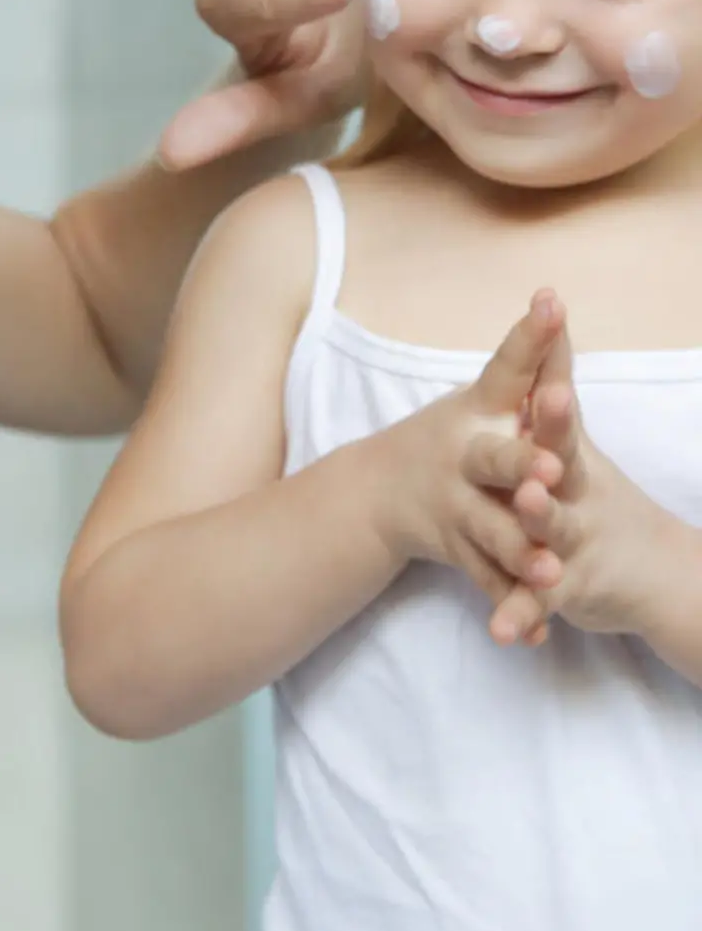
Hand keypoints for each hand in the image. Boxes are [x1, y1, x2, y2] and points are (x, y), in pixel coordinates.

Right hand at [379, 292, 566, 635]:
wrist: (374, 493)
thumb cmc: (447, 437)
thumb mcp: (481, 396)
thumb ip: (525, 360)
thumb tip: (556, 299)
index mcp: (476, 410)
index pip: (507, 366)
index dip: (532, 338)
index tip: (554, 303)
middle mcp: (461, 454)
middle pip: (492, 459)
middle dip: (519, 467)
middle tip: (548, 472)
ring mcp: (454, 506)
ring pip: (490, 532)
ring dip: (519, 551)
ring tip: (550, 570)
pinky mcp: (456, 549)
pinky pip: (486, 581)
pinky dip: (510, 607)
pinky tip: (535, 631)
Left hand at [488, 313, 677, 643]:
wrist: (653, 569)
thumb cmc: (595, 487)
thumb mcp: (573, 429)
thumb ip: (552, 369)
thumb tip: (545, 297)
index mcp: (571, 452)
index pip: (559, 416)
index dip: (550, 396)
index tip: (544, 366)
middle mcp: (577, 491)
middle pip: (561, 468)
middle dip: (549, 455)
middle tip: (532, 456)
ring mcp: (573, 540)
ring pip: (551, 534)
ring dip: (539, 526)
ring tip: (525, 513)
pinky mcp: (564, 586)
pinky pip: (534, 602)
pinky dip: (519, 616)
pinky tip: (500, 634)